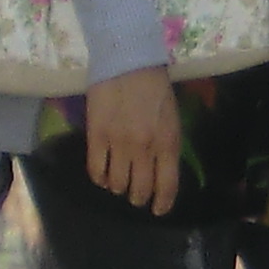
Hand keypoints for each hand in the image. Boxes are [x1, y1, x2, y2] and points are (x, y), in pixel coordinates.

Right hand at [83, 68, 182, 214]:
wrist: (127, 60)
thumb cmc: (154, 86)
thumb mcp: (171, 117)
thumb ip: (167, 145)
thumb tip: (159, 171)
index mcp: (168, 141)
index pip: (167, 185)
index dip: (162, 203)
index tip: (157, 209)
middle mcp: (145, 148)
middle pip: (139, 190)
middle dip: (138, 197)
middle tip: (136, 194)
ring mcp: (119, 143)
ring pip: (117, 185)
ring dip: (118, 187)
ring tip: (118, 180)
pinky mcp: (96, 137)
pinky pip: (96, 171)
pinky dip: (100, 178)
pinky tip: (103, 174)